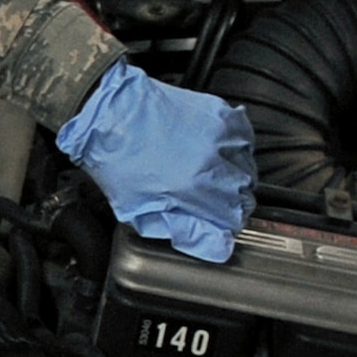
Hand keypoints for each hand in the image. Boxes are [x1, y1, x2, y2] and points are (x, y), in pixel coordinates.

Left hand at [57, 59, 254, 263]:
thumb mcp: (139, 213)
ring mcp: (216, 133)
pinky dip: (236, 146)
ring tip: (212, 172)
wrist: (108, 114)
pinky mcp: (216, 111)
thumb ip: (186, 231)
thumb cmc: (115, 160)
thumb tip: (218, 244)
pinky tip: (217, 150)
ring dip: (236, 172)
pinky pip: (243, 135)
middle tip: (210, 197)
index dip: (227, 222)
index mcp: (193, 188)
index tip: (219, 221)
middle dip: (232, 198)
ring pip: (248, 163)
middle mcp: (210, 160)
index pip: (236, 216)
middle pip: (245, 190)